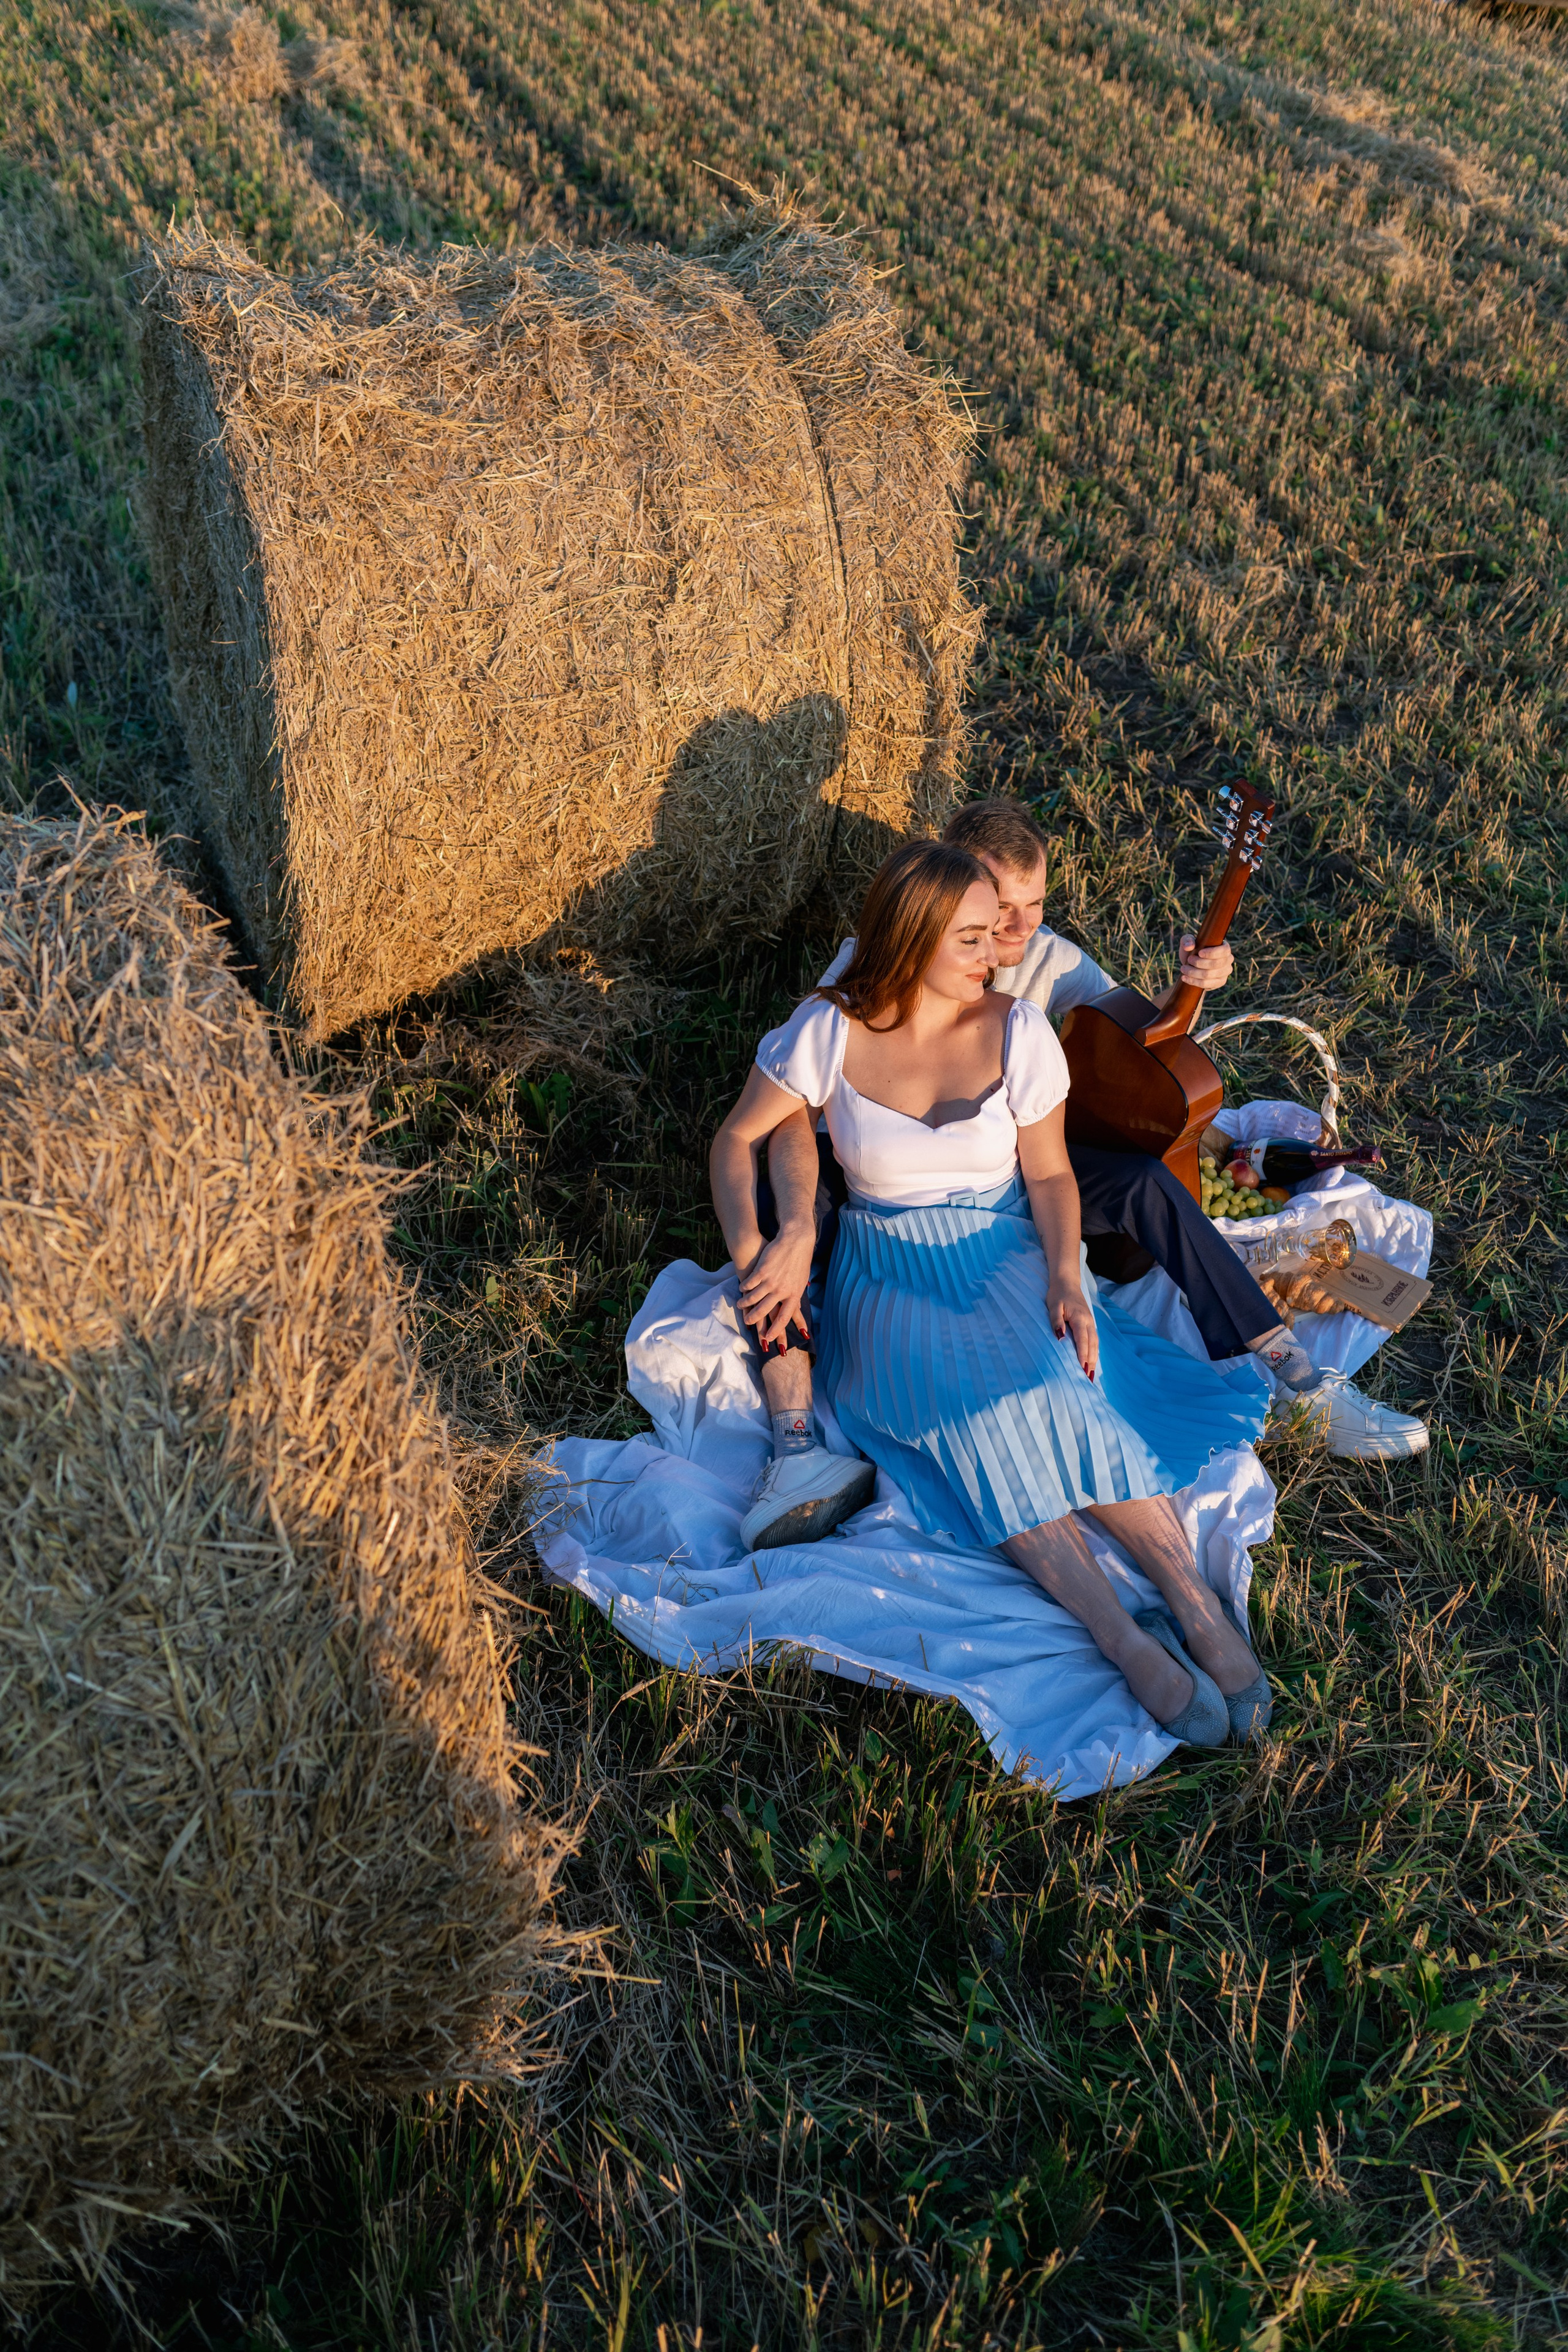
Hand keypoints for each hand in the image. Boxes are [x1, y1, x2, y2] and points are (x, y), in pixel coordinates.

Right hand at [737, 1224, 815, 1349]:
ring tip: (740, 1304)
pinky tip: (740, 1288)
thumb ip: (795, 1294)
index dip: (776, 1329)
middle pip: (765, 1310)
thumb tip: (795, 1306)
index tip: (769, 1338)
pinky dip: (744, 1287)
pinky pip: (750, 1283)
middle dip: (754, 1318)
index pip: (784, 1317)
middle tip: (748, 1323)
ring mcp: (771, 1281)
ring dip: (745, 1302)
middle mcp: (782, 1290)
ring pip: (754, 1297)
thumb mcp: (801, 1280)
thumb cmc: (799, 1260)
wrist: (795, 1240)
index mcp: (794, 1295)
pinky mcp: (762, 1270)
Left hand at [1049, 1279, 1098, 1380]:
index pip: (1083, 1341)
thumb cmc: (1058, 1294)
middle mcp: (1089, 1322)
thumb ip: (1056, 1322)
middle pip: (1092, 1345)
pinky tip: (1092, 1360)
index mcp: (1080, 1318)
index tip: (1083, 1369)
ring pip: (1095, 1344)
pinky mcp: (1089, 1323)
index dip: (1083, 1356)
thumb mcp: (1053, 1306)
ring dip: (1094, 1359)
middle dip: (1090, 1362)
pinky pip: (1094, 1340)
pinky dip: (1094, 1352)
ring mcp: (1091, 1322)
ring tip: (1091, 1374)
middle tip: (1088, 1378)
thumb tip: (1061, 1338)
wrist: (1067, 1282)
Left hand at [1179, 934, 1231, 991]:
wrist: (1192, 965)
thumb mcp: (1188, 942)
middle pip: (1215, 964)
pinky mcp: (1219, 982)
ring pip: (1209, 975)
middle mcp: (1228, 960)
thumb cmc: (1193, 950)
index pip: (1224, 951)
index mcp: (1225, 948)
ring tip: (1183, 969)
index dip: (1212, 953)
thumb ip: (1187, 940)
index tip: (1199, 953)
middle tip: (1188, 960)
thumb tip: (1189, 946)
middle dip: (1199, 963)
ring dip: (1193, 972)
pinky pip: (1207, 984)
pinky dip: (1194, 981)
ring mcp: (1225, 972)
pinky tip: (1185, 978)